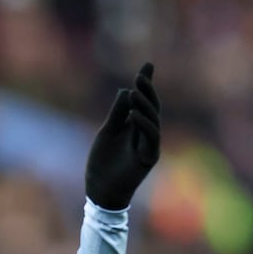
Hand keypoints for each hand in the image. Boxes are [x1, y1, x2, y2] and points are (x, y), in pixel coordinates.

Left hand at [84, 62, 160, 210]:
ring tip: (136, 92)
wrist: (99, 189)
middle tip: (141, 76)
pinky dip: (144, 125)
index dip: (146, 83)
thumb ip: (118, 113)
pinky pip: (150, 137)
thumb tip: (127, 90)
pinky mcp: (149, 157)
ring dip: (145, 106)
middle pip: (151, 107)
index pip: (143, 100)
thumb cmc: (102, 162)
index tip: (148, 65)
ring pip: (153, 120)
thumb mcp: (107, 132)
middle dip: (147, 91)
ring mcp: (148, 144)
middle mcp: (144, 132)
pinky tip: (135, 114)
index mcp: (135, 124)